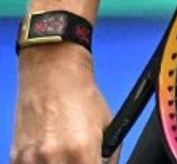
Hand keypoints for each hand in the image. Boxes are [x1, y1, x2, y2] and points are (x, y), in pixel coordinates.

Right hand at [12, 44, 117, 162]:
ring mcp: (33, 159)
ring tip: (62, 152)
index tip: (92, 163)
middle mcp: (56, 158)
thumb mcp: (107, 123)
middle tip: (79, 158)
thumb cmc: (81, 95)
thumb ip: (108, 154)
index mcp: (83, 150)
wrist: (53, 73)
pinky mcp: (17, 158)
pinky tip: (47, 153)